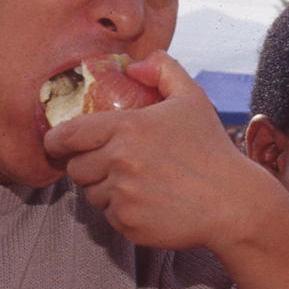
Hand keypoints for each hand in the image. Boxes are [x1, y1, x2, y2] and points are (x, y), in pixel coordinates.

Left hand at [45, 51, 277, 251]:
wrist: (232, 202)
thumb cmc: (211, 150)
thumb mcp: (192, 98)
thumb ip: (162, 69)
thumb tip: (134, 65)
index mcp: (126, 127)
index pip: (67, 135)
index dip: (55, 141)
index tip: (57, 144)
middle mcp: (119, 161)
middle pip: (76, 168)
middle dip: (87, 166)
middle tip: (111, 164)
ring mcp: (123, 195)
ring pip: (92, 193)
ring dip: (105, 189)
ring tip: (137, 183)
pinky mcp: (129, 223)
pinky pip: (109, 217)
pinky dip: (123, 212)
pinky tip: (149, 203)